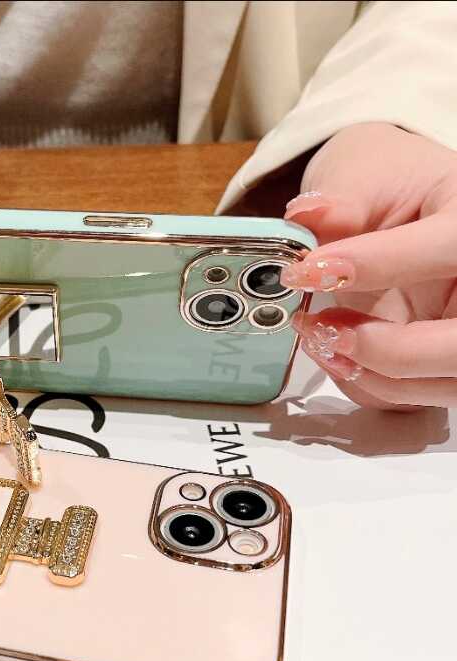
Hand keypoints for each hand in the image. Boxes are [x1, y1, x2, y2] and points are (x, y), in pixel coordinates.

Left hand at [281, 122, 456, 408]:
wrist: (414, 208)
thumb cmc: (397, 190)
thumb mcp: (371, 179)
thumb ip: (341, 202)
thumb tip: (305, 215)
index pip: (449, 247)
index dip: (376, 264)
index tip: (306, 271)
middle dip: (386, 349)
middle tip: (320, 326)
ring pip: (443, 382)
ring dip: (372, 376)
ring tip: (319, 337)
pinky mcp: (448, 361)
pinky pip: (418, 395)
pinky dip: (371, 386)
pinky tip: (335, 354)